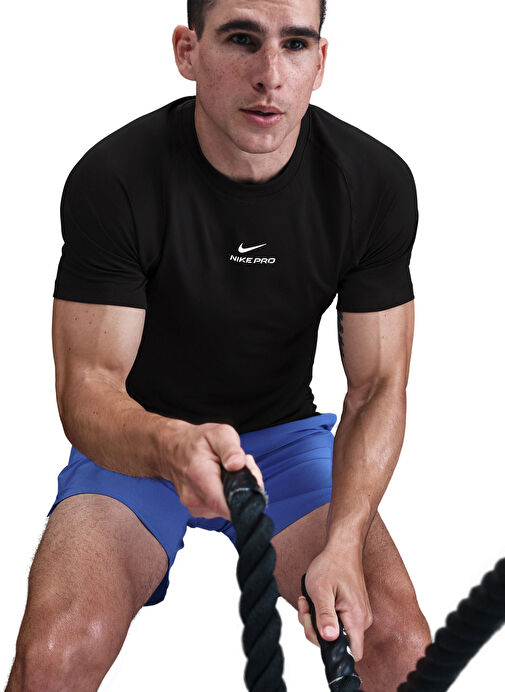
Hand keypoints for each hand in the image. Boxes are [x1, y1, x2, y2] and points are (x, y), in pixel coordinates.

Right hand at [165, 421, 263, 520]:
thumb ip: (230, 448)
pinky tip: (222, 480)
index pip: (225, 505)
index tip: (249, 477)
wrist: (172, 450)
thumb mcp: (218, 434)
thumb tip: (238, 464)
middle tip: (240, 466)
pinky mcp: (198, 511)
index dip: (246, 495)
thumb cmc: (196, 441)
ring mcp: (195, 507)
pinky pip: (221, 508)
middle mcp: (194, 497)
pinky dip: (226, 495)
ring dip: (235, 491)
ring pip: (228, 508)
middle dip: (244, 488)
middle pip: (232, 506)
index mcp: (199, 476)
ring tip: (228, 471)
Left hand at [297, 547, 372, 661]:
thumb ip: (324, 616)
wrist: (342, 549)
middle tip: (307, 608)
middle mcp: (361, 620)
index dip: (333, 653)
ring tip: (309, 600)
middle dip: (315, 629)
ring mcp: (357, 615)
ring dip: (316, 620)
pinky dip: (321, 615)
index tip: (317, 632)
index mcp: (356, 617)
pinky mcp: (351, 611)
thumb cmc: (332, 565)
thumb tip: (329, 638)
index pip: (352, 653)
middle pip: (337, 644)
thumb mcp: (321, 590)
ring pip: (333, 633)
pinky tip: (315, 600)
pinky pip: (334, 623)